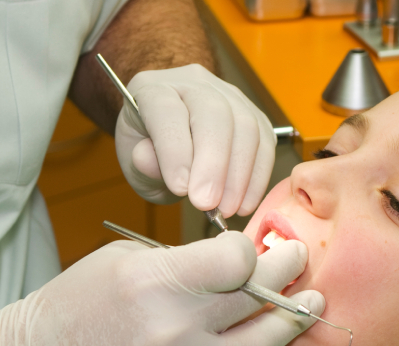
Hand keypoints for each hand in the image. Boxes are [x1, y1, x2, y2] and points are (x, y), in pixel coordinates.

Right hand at [0, 232, 321, 345]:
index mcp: (156, 280)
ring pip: (262, 345)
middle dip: (288, 270)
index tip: (253, 246)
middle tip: (299, 260)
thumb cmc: (72, 306)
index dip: (253, 247)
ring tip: (312, 303)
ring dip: (295, 321)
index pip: (237, 258)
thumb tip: (233, 258)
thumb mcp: (120, 260)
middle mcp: (175, 326)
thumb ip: (180, 258)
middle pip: (257, 295)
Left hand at [115, 64, 275, 215]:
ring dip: (239, 175)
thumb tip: (152, 163)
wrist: (174, 142)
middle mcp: (193, 84)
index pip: (166, 110)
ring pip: (245, 126)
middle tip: (207, 203)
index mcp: (153, 89)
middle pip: (213, 113)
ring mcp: (229, 96)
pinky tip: (244, 203)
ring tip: (227, 209)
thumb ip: (142, 166)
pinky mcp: (255, 116)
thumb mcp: (134, 165)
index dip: (175, 150)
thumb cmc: (152, 153)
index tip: (180, 188)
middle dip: (213, 163)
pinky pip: (265, 143)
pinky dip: (257, 177)